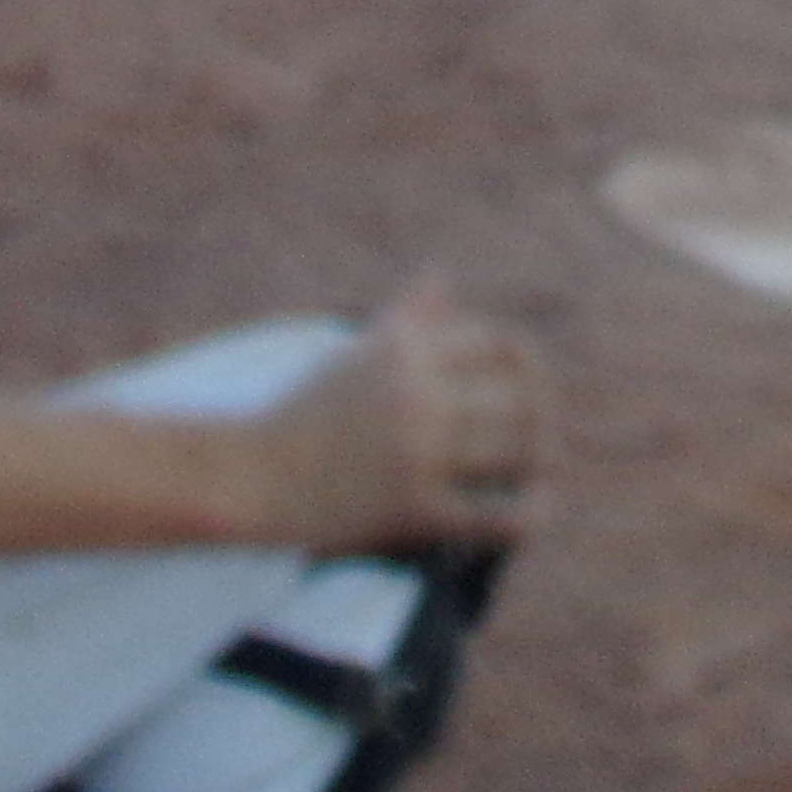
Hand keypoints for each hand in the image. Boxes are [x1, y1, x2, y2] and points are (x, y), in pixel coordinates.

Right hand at [263, 285, 547, 549]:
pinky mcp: (413, 510)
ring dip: (538, 464)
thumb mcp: (355, 355)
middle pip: (522, 397)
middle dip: (541, 418)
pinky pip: (496, 513)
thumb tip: (442, 276)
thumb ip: (408, 318)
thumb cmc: (305, 413)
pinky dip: (529, 515)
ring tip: (536, 475)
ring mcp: (416, 452)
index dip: (526, 369)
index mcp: (405, 349)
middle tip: (539, 439)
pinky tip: (538, 511)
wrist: (250, 479)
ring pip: (519, 450)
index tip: (527, 390)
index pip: (502, 345)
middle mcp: (415, 394)